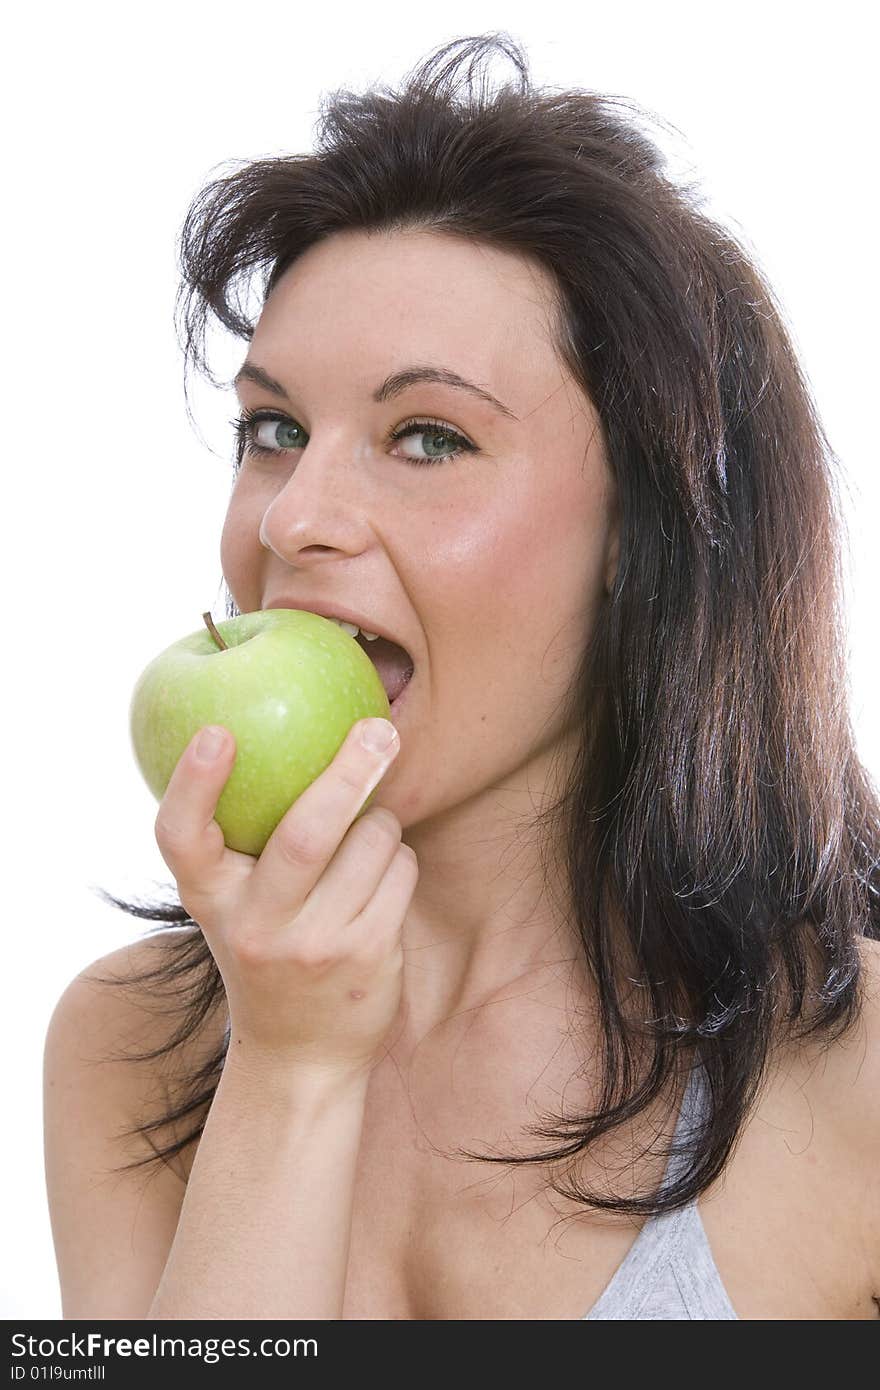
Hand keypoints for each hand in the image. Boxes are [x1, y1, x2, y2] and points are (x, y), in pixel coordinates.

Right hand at [154, 717, 415, 1080]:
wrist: (298, 1056)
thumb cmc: (266, 949)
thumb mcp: (235, 903)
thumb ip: (242, 840)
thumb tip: (279, 726)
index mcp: (210, 898)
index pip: (181, 836)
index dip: (193, 782)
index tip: (218, 731)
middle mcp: (254, 924)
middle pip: (305, 834)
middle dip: (347, 772)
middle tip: (378, 730)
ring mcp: (313, 945)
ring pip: (370, 843)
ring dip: (381, 820)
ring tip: (366, 833)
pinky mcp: (365, 956)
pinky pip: (400, 870)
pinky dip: (398, 856)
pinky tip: (382, 873)